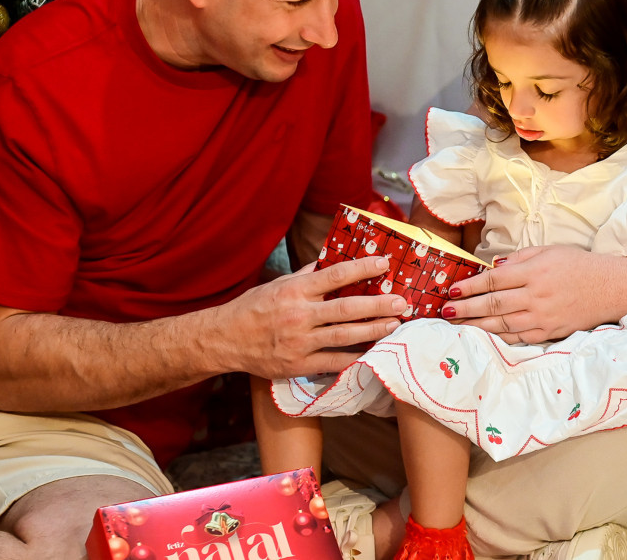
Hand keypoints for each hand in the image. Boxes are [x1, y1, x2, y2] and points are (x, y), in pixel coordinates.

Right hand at [220, 255, 405, 378]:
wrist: (225, 340)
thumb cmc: (254, 308)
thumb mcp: (279, 284)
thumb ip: (308, 275)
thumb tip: (334, 261)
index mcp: (294, 290)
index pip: (334, 275)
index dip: (362, 268)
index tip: (385, 263)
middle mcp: (298, 315)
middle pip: (346, 309)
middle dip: (377, 305)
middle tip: (401, 302)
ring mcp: (299, 343)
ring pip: (343, 337)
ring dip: (373, 331)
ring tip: (394, 325)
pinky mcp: (298, 366)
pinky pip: (333, 362)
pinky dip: (355, 357)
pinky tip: (373, 351)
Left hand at [442, 246, 626, 343]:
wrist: (612, 288)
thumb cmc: (579, 265)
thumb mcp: (549, 250)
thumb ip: (519, 258)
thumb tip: (493, 267)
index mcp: (534, 272)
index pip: (493, 280)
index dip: (469, 286)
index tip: (451, 290)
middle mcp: (535, 296)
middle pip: (492, 305)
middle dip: (465, 309)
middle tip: (445, 312)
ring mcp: (543, 317)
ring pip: (501, 324)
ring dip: (476, 326)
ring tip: (457, 326)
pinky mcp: (550, 332)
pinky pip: (519, 337)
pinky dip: (498, 337)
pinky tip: (483, 336)